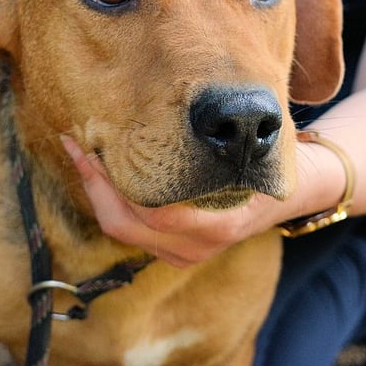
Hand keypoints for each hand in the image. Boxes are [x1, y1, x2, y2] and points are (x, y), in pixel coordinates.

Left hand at [60, 135, 285, 266]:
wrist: (290, 192)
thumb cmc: (266, 161)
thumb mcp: (249, 149)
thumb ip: (214, 142)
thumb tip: (171, 111)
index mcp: (217, 225)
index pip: (148, 211)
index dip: (111, 178)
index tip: (89, 140)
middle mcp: (196, 247)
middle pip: (123, 225)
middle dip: (94, 184)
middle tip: (75, 144)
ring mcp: (185, 254)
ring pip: (122, 229)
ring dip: (99, 192)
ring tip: (83, 153)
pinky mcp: (176, 253)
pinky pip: (132, 231)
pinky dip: (113, 203)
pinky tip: (105, 174)